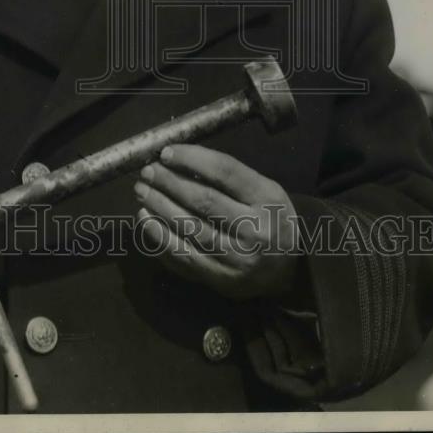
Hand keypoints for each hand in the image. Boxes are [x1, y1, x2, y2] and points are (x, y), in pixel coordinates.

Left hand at [134, 145, 299, 299]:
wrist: (290, 271)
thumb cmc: (270, 219)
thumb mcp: (263, 190)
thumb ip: (228, 177)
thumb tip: (179, 162)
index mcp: (267, 199)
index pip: (225, 171)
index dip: (192, 159)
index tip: (167, 152)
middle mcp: (253, 230)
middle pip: (203, 200)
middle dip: (169, 182)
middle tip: (148, 171)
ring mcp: (236, 259)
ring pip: (189, 228)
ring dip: (159, 207)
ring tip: (142, 191)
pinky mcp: (220, 280)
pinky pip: (183, 256)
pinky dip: (160, 236)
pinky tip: (146, 219)